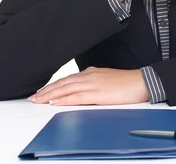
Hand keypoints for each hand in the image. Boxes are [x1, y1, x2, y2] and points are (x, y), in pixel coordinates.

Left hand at [28, 67, 148, 105]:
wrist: (142, 82)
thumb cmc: (127, 83)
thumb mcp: (106, 81)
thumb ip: (93, 85)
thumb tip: (81, 93)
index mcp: (92, 73)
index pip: (67, 80)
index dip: (53, 86)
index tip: (41, 92)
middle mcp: (90, 76)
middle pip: (63, 83)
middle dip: (46, 91)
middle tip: (33, 97)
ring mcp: (93, 84)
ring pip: (66, 89)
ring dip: (50, 95)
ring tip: (38, 100)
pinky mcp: (98, 93)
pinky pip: (77, 96)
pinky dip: (64, 99)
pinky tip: (55, 102)